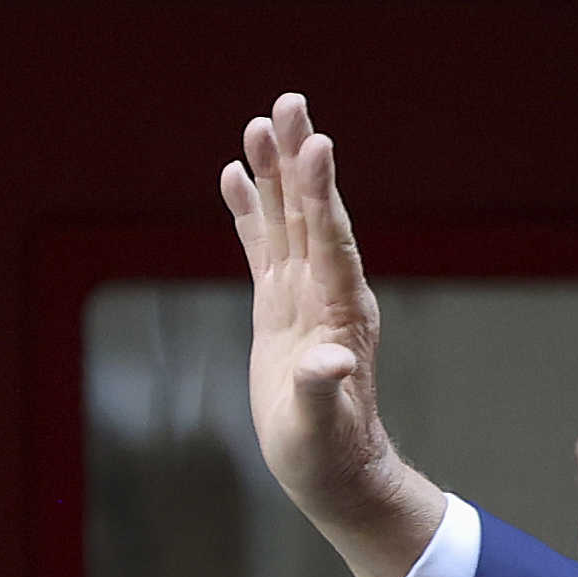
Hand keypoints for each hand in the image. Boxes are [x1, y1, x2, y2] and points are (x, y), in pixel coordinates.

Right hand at [218, 92, 441, 576]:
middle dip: (300, 161)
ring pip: (287, 222)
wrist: (334, 470)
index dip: (322, 194)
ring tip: (260, 124)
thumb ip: (324, 391)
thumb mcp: (322, 427)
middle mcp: (326, 295)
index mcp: (341, 314)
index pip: (331, 242)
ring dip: (274, 175)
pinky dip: (251, 212)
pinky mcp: (280, 308)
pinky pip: (263, 248)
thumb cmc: (330, 455)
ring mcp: (302, 297)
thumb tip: (331, 360)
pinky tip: (237, 176)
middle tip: (289, 104)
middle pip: (312, 215)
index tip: (317, 146)